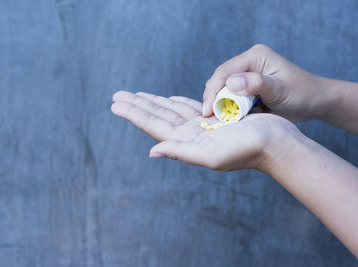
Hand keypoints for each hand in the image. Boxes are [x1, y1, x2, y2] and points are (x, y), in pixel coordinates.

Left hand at [111, 91, 299, 171]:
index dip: (134, 114)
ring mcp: (202, 127)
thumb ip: (181, 152)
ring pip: (171, 110)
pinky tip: (169, 99)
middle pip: (158, 116)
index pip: (154, 126)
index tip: (116, 104)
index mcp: (187, 143)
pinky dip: (177, 102)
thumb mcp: (212, 154)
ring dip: (154, 102)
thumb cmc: (249, 149)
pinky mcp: (216, 118)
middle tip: (118, 95)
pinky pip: (190, 107)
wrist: (277, 144)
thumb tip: (153, 151)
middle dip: (138, 105)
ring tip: (137, 95)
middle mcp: (191, 135)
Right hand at [203, 44, 327, 121]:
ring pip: (223, 90)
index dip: (213, 90)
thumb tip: (231, 83)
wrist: (315, 103)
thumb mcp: (280, 89)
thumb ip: (256, 84)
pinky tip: (227, 119)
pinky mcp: (247, 89)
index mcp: (255, 57)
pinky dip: (228, 109)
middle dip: (213, 98)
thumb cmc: (303, 94)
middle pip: (220, 80)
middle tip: (209, 117)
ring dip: (219, 104)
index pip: (224, 71)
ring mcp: (247, 76)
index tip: (208, 110)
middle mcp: (248, 64)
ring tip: (216, 119)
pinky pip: (231, 98)